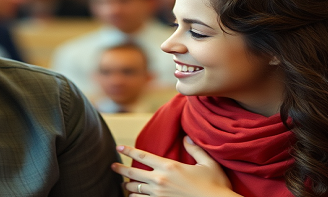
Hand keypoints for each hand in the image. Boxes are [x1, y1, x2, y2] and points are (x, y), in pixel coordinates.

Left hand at [110, 136, 239, 196]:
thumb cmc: (215, 185)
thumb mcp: (207, 163)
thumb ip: (195, 149)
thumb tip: (186, 138)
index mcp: (169, 166)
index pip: (143, 156)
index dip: (128, 151)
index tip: (118, 147)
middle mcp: (160, 180)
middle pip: (133, 173)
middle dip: (120, 169)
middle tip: (112, 166)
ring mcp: (159, 195)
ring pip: (135, 189)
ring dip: (127, 186)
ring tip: (123, 184)